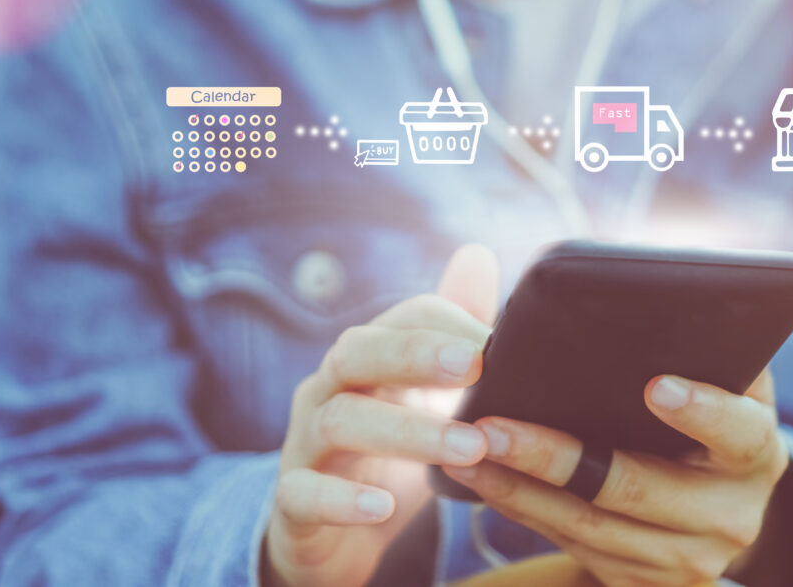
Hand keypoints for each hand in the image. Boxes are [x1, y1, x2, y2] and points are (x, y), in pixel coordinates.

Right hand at [263, 245, 499, 586]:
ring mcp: (305, 445)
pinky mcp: (292, 505)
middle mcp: (329, 390)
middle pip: (357, 352)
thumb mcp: (422, 393)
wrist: (330, 539)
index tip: (501, 341)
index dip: (450, 323)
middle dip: (416, 353)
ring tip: (470, 448)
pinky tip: (382, 507)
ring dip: (407, 432)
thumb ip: (451, 331)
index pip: (404, 318)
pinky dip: (341, 499)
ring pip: (340, 421)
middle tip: (477, 366)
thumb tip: (478, 253)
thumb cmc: (387, 454)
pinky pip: (304, 495)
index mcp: (369, 358)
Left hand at [444, 369, 787, 586]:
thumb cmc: (706, 418)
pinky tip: (483, 480)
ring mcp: (686, 560)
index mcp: (755, 453)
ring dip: (519, 488)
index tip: (656, 385)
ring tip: (468, 448)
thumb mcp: (723, 383)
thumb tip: (644, 293)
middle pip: (634, 488)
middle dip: (556, 458)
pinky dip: (522, 511)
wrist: (715, 506)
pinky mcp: (645, 584)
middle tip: (494, 426)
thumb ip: (700, 346)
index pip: (739, 431)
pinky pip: (574, 548)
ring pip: (590, 527)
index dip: (702, 410)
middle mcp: (730, 517)